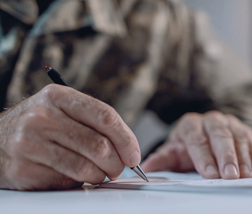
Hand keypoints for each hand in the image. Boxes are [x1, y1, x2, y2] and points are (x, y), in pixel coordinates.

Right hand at [0, 84, 140, 189]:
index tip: (134, 154)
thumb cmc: (38, 126)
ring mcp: (30, 142)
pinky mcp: (24, 168)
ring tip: (100, 173)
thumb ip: (92, 123)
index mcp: (58, 96)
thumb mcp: (61, 110)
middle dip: (117, 162)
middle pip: (99, 145)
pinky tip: (78, 177)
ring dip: (101, 175)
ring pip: (86, 166)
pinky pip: (66, 181)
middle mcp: (42, 116)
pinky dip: (80, 182)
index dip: (126, 138)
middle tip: (119, 168)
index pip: (105, 116)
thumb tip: (127, 148)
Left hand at [142, 111, 251, 178]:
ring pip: (238, 137)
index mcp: (190, 124)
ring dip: (242, 158)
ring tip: (244, 175)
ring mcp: (229, 123)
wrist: (204, 135)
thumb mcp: (173, 151)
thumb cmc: (188, 145)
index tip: (209, 173)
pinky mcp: (244, 131)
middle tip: (229, 175)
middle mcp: (210, 120)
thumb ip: (162, 159)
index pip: (196, 138)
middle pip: (219, 135)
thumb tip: (146, 168)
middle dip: (226, 156)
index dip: (203, 156)